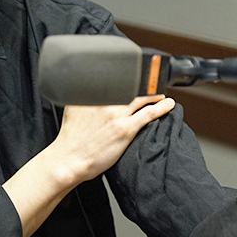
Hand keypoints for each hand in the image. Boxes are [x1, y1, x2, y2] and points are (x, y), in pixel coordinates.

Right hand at [3, 94, 174, 236]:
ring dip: (155, 94)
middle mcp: (104, 101)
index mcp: (91, 95)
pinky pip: (149, 113)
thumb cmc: (70, 139)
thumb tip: (87, 90)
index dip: (129, 77)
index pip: (116, 80)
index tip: (135, 77)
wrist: (69, 159)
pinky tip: (168, 104)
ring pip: (142, 97)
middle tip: (151, 84)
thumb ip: (82, 97)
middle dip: (144, 83)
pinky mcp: (126, 129)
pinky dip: (161, 107)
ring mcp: (116, 114)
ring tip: (161, 94)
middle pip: (131, 85)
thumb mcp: (72, 110)